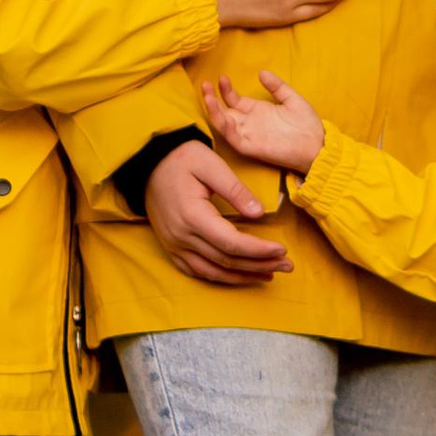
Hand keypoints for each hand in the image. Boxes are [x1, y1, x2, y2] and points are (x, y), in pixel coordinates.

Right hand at [143, 137, 291, 286]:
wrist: (148, 163)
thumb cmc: (182, 159)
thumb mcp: (211, 164)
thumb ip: (235, 190)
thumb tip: (259, 214)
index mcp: (193, 216)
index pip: (232, 243)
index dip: (259, 250)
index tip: (283, 249)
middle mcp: (182, 236)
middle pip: (227, 261)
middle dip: (260, 265)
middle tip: (287, 265)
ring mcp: (174, 245)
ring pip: (213, 272)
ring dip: (243, 276)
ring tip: (270, 274)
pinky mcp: (171, 247)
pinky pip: (198, 271)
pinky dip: (221, 277)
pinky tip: (240, 276)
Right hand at [203, 69, 324, 174]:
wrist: (318, 146)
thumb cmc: (307, 124)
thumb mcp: (291, 99)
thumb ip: (276, 86)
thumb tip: (261, 72)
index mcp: (257, 111)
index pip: (234, 100)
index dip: (225, 90)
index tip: (221, 77)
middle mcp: (249, 123)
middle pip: (224, 111)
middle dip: (212, 99)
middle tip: (204, 85)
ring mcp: (249, 135)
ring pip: (225, 124)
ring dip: (214, 112)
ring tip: (207, 97)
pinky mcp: (252, 147)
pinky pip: (235, 139)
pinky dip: (227, 129)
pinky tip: (223, 116)